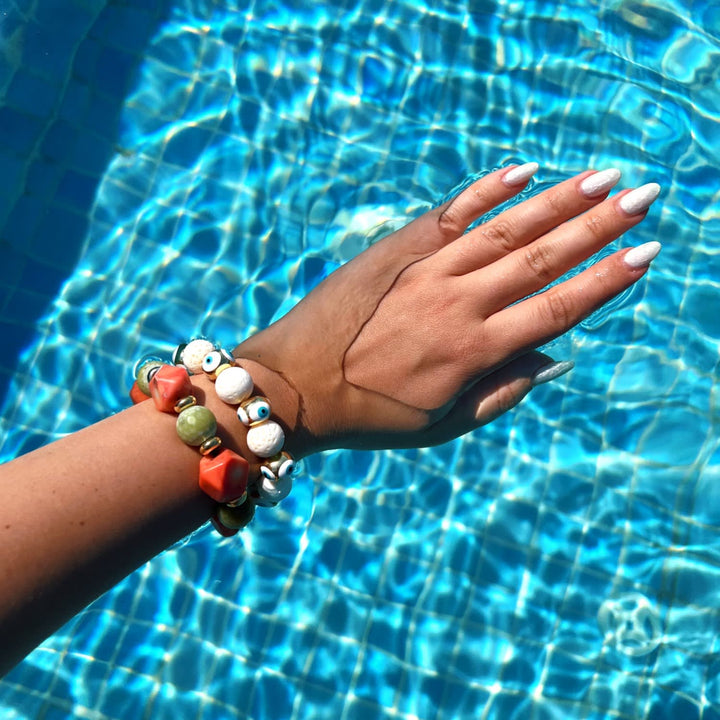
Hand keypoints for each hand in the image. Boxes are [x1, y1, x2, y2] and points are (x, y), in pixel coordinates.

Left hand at [234, 165, 659, 455]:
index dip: (605, 280)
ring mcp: (425, 271)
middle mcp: (457, 304)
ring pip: (505, 228)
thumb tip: (555, 356)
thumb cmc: (369, 416)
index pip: (556, 308)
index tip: (643, 253)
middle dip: (598, 226)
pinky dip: (486, 191)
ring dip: (557, 200)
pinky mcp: (395, 250)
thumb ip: (502, 392)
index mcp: (473, 353)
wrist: (294, 385)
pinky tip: (522, 171)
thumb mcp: (442, 427)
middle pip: (541, 258)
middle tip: (643, 196)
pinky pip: (449, 213)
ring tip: (601, 177)